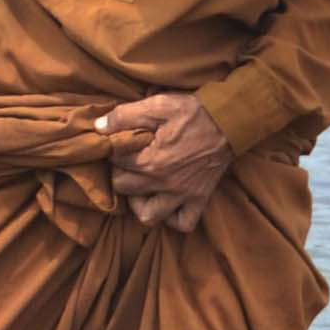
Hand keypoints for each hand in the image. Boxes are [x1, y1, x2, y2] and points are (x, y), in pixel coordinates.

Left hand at [93, 90, 229, 228]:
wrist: (230, 121)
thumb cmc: (193, 112)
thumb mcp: (158, 105)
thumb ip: (125, 116)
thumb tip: (98, 128)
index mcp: (150, 161)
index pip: (114, 163)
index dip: (114, 151)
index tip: (121, 144)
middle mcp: (163, 183)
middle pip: (123, 189)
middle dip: (121, 174)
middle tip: (128, 162)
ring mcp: (182, 195)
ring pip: (148, 215)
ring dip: (139, 204)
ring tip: (141, 188)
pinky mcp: (199, 200)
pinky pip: (182, 224)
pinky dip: (172, 218)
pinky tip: (166, 203)